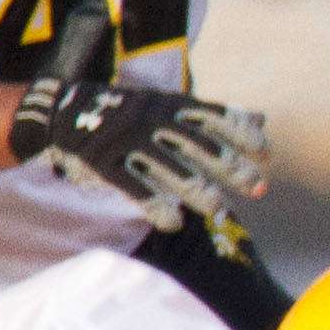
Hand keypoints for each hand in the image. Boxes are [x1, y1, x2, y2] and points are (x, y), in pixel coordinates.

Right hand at [10, 78, 268, 232]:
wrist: (61, 112)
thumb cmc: (130, 113)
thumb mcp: (171, 106)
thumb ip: (214, 115)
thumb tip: (261, 118)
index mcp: (171, 106)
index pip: (213, 117)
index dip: (241, 134)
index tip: (268, 152)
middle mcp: (153, 121)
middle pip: (199, 145)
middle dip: (231, 167)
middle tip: (259, 188)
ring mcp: (129, 142)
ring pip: (168, 168)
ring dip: (196, 190)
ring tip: (218, 210)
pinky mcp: (105, 163)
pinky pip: (132, 187)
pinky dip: (154, 206)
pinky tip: (173, 224)